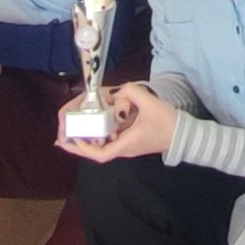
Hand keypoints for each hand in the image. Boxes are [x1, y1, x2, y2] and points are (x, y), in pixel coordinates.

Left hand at [64, 85, 178, 163]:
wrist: (183, 135)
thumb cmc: (167, 123)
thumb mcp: (150, 103)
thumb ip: (132, 92)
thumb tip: (116, 90)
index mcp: (126, 143)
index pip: (100, 154)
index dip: (83, 149)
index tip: (72, 139)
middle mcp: (124, 149)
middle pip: (96, 153)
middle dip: (78, 147)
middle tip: (61, 139)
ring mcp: (127, 147)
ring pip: (102, 147)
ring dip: (87, 141)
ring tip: (73, 131)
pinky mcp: (130, 142)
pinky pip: (110, 141)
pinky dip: (98, 136)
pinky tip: (93, 126)